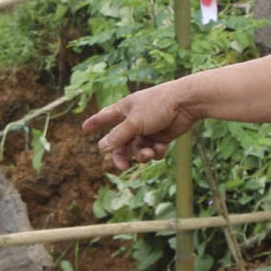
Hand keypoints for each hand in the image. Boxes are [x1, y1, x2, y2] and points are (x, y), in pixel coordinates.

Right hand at [81, 83, 196, 170]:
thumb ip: (118, 136)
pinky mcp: (161, 136)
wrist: (186, 103)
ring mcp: (148, 129)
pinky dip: (156, 151)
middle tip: (122, 167)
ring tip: (149, 154)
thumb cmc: (158, 106)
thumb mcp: (134, 123)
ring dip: (142, 155)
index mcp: (124, 109)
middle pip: (121, 142)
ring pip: (138, 149)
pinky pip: (153, 150)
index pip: (105, 116)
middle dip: (122, 155)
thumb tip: (101, 147)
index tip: (84, 128)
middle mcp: (134, 119)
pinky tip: (161, 147)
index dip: (95, 122)